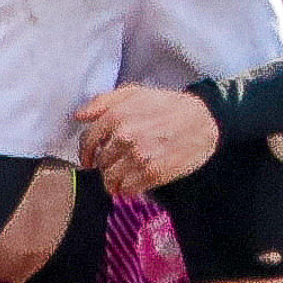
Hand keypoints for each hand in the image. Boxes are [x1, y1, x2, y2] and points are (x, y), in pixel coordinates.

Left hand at [74, 86, 221, 196]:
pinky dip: (129, 188)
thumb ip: (103, 102)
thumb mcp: (135, 93)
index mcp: (117, 116)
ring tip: (125, 176)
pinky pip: (128, 189)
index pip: (88, 141)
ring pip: (111, 179)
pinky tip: (136, 181)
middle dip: (107, 165)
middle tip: (118, 164)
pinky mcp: (153, 173)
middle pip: (101, 163)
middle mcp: (125, 136)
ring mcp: (139, 156)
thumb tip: (79, 116)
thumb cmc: (168, 105)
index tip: (89, 161)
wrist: (202, 120)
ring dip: (115, 180)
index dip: (86, 154)